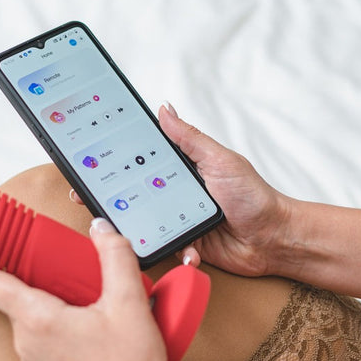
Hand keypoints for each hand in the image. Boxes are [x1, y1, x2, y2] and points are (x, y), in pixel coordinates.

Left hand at [0, 218, 170, 360]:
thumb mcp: (129, 302)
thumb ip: (115, 257)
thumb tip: (102, 230)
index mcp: (38, 320)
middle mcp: (27, 344)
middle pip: (13, 299)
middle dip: (29, 277)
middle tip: (53, 263)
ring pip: (29, 321)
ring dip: (45, 303)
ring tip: (81, 297)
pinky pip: (40, 342)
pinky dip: (54, 327)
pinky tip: (86, 329)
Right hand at [70, 105, 291, 276]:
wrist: (274, 238)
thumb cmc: (253, 195)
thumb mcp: (220, 160)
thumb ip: (190, 138)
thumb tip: (164, 108)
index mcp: (180, 170)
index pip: (139, 162)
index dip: (114, 162)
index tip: (89, 162)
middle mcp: (173, 194)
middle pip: (132, 194)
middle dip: (110, 197)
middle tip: (86, 196)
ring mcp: (176, 221)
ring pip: (144, 224)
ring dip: (136, 228)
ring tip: (122, 229)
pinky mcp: (184, 244)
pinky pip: (168, 249)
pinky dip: (176, 252)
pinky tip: (189, 251)